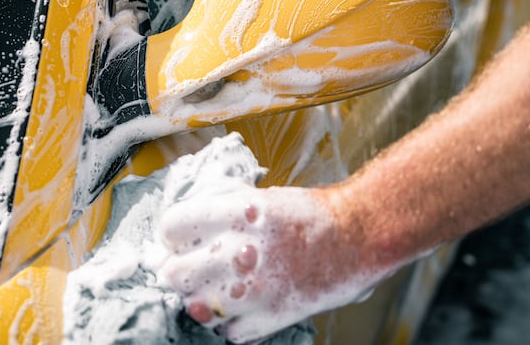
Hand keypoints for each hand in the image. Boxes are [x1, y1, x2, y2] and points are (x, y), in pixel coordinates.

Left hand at [157, 185, 391, 342]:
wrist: (357, 237)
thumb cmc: (310, 215)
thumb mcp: (259, 197)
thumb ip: (221, 212)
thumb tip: (185, 228)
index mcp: (238, 212)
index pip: (172, 227)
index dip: (173, 233)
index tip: (179, 238)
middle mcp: (241, 251)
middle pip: (174, 273)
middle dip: (178, 269)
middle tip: (191, 265)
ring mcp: (255, 289)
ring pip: (195, 307)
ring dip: (200, 298)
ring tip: (215, 287)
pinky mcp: (271, 316)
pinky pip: (227, 332)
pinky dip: (229, 323)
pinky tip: (241, 305)